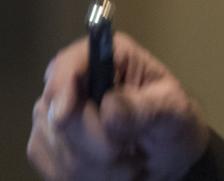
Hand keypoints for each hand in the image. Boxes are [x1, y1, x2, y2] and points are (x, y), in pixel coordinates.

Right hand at [28, 31, 208, 179]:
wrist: (169, 155)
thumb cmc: (173, 122)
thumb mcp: (173, 111)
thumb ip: (145, 108)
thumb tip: (108, 107)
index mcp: (110, 56)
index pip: (69, 62)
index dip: (61, 87)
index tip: (64, 117)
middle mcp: (78, 79)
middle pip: (59, 112)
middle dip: (93, 142)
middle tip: (128, 153)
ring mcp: (57, 112)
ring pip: (55, 144)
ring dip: (94, 165)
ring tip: (127, 163)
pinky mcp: (50, 144)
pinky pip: (52, 166)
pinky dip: (83, 176)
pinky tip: (109, 173)